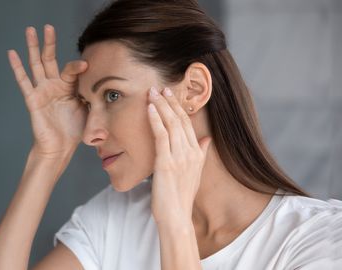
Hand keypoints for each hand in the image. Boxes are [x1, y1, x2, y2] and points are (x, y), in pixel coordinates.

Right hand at [8, 25, 87, 158]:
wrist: (61, 148)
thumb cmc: (75, 130)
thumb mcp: (89, 109)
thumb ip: (92, 93)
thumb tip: (103, 83)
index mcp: (69, 87)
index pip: (71, 69)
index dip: (78, 66)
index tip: (86, 66)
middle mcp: (54, 86)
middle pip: (50, 59)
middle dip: (49, 42)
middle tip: (47, 26)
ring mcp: (42, 91)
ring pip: (36, 64)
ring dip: (32, 47)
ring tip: (29, 30)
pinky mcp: (33, 99)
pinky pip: (24, 81)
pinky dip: (17, 67)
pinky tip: (12, 53)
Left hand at [147, 87, 210, 224]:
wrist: (176, 216)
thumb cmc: (181, 197)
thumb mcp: (195, 173)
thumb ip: (201, 153)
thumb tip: (207, 139)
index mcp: (197, 154)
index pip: (187, 124)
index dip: (178, 107)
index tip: (170, 95)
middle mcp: (190, 152)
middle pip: (180, 120)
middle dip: (169, 102)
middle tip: (160, 87)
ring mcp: (179, 157)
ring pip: (170, 124)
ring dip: (160, 106)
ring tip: (152, 92)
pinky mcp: (166, 163)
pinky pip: (160, 135)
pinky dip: (155, 119)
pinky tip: (150, 108)